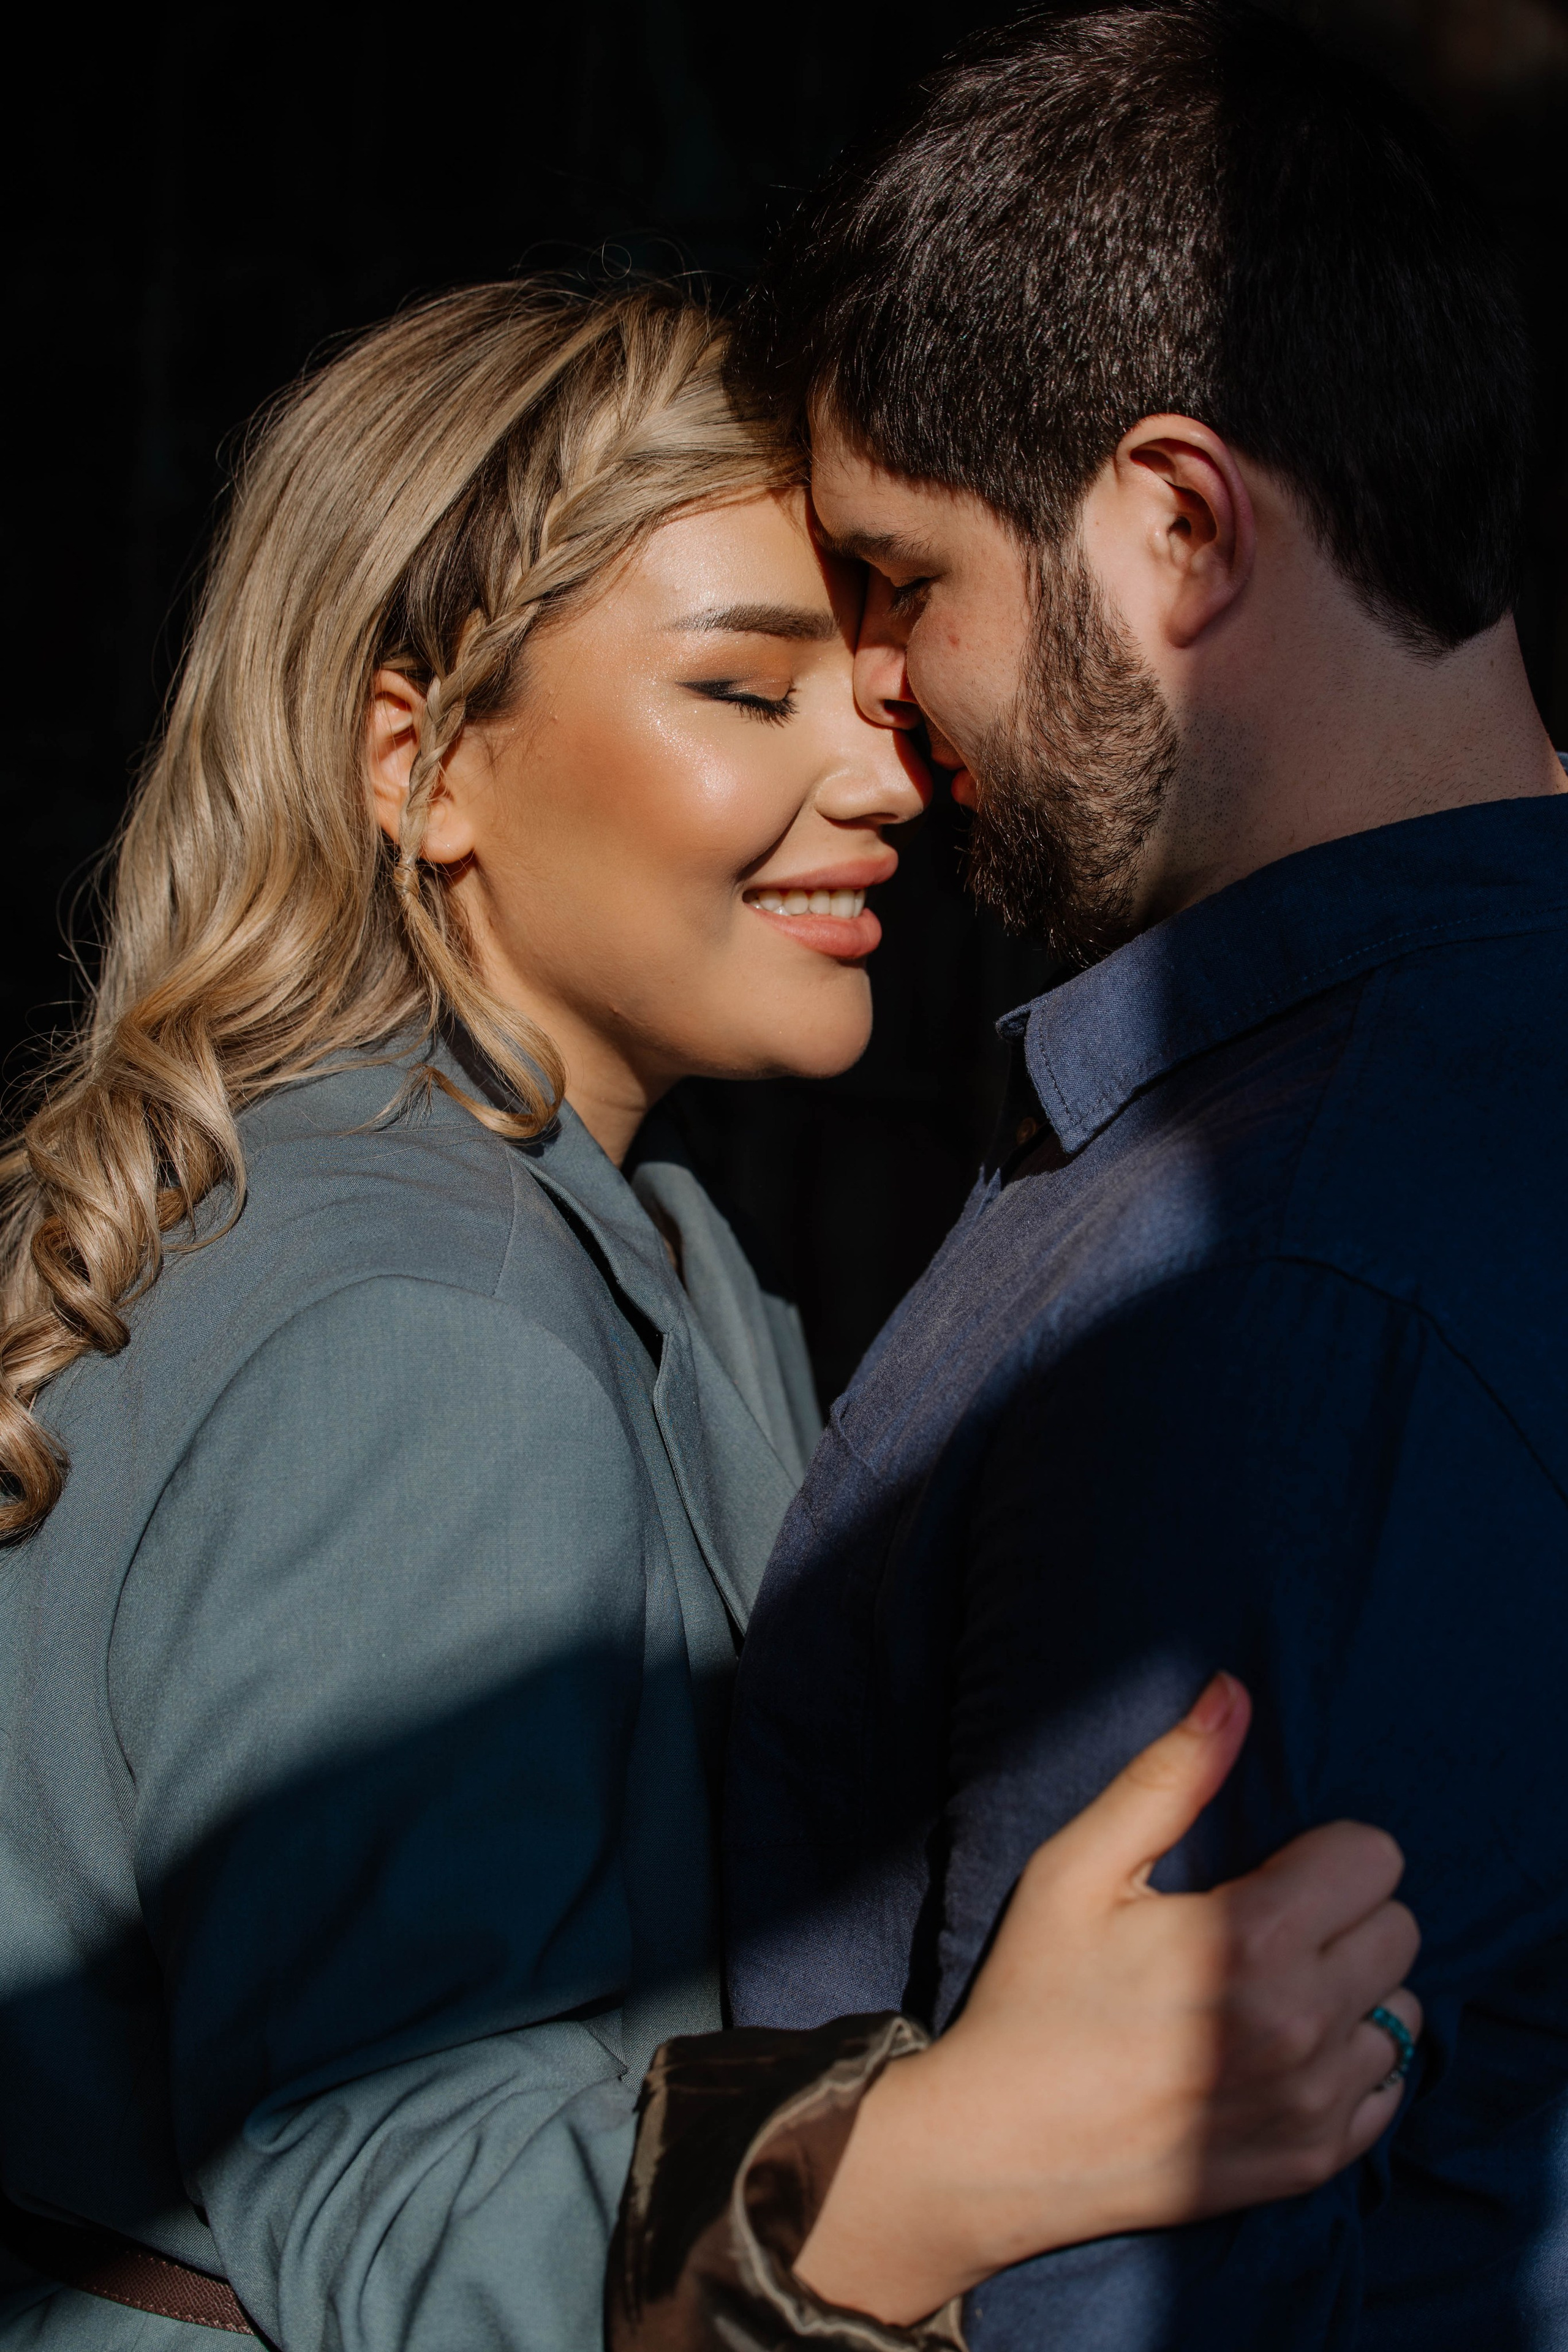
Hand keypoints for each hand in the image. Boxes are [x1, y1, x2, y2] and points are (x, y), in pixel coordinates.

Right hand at [795, 1672, 1419, 2323]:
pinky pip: (1389, 2091)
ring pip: (1404, 2012)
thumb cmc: (1036, 1992)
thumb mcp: (1078, 1868)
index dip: (1323, 1851)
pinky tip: (1282, 2052)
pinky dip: (1351, 2064)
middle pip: (1400, 1930)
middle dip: (1342, 1913)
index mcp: (1249, 1939)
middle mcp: (1299, 2024)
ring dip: (1353, 1991)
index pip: (1375, 1859)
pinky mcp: (1311, 2161)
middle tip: (1269, 1926)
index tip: (1270, 1870)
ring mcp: (1312, 2103)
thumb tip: (1233, 1692)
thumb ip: (1169, 1777)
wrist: (1002, 2146)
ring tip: (1274, 1991)